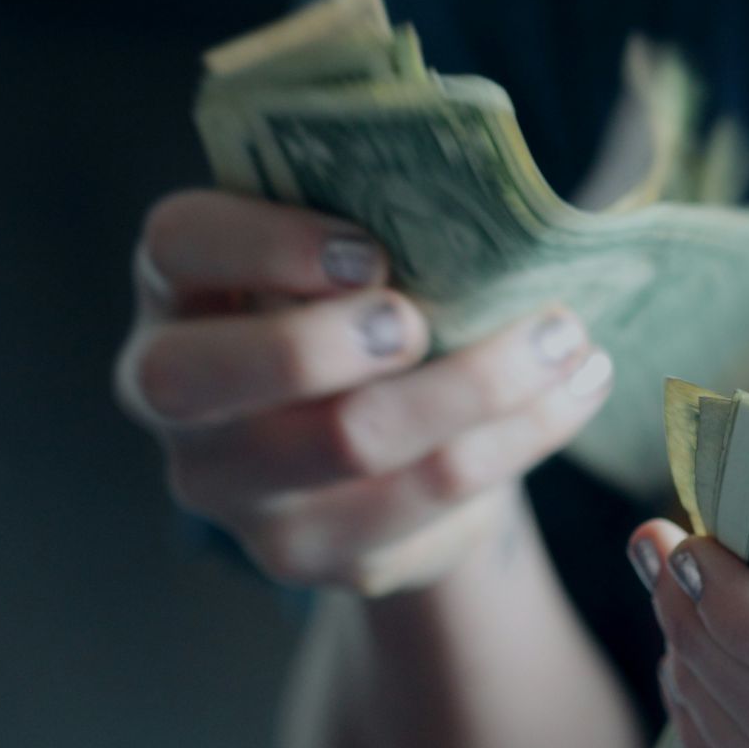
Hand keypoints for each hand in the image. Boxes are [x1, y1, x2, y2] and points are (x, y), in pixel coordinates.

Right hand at [116, 190, 612, 592]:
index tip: (369, 251)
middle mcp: (175, 397)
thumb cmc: (364, 309)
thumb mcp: (349, 253)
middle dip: (330, 341)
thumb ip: (376, 214)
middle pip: (214, 376)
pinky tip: (573, 392)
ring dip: (477, 385)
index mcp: (178, 289)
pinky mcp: (313, 554)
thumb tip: (487, 193)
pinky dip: (518, 438)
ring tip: (565, 339)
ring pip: (350, 443)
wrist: (385, 447)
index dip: (263, 244)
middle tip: (423, 319)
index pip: (178, 246)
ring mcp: (236, 491)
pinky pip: (426, 501)